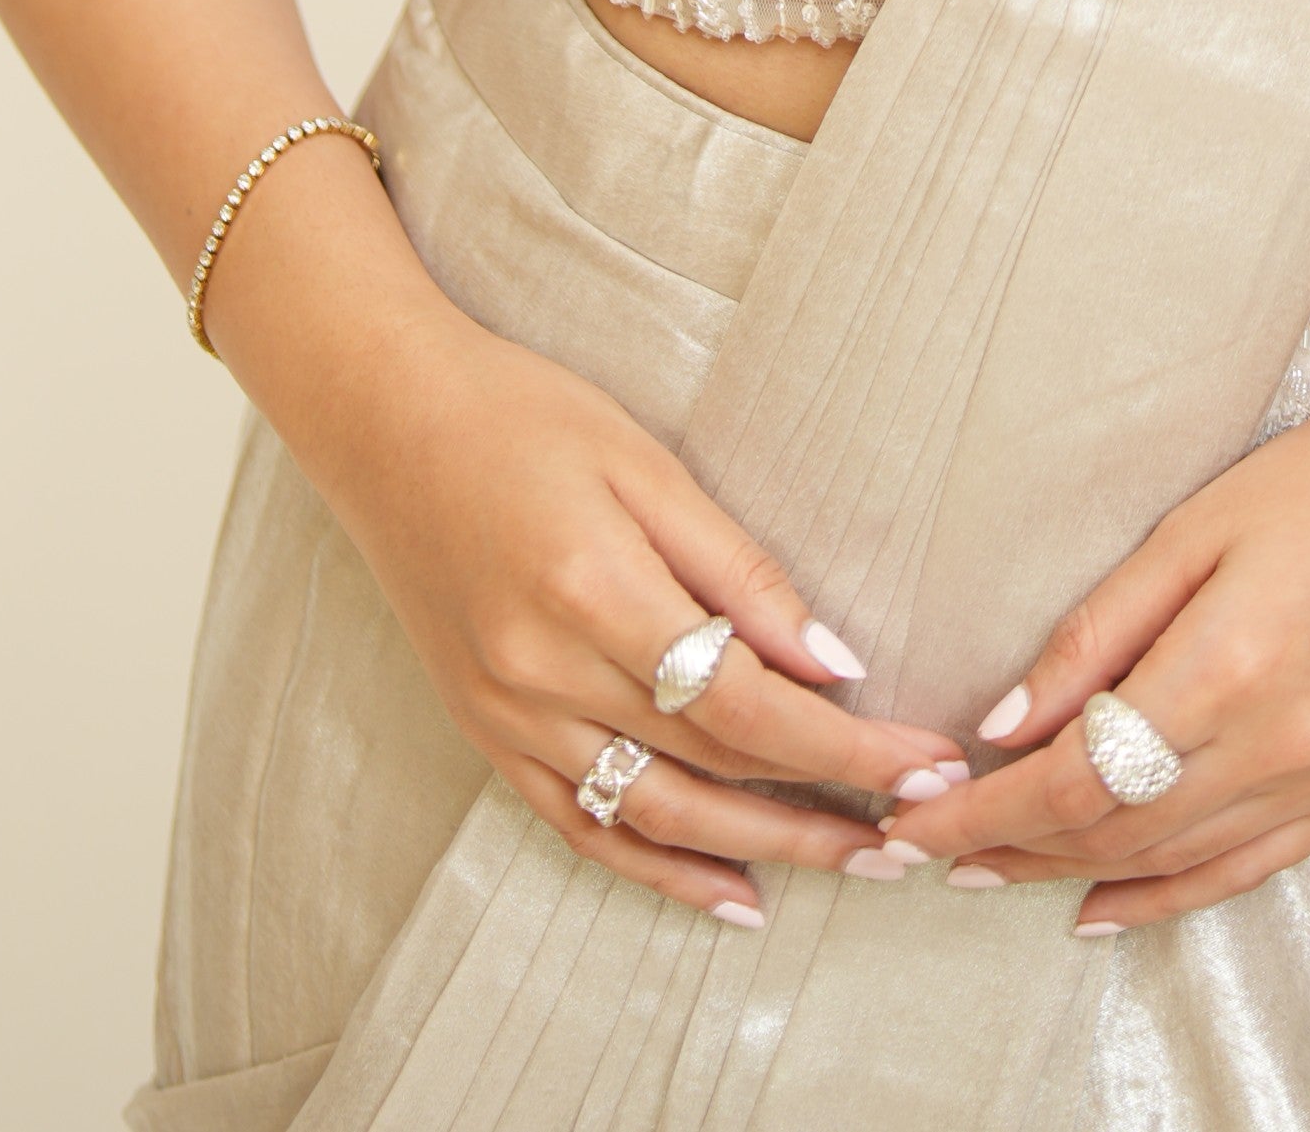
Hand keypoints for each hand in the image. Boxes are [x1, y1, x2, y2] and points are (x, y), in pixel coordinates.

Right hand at [336, 311, 974, 928]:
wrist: (385, 418)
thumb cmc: (522, 415)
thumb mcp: (644, 462)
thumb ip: (737, 568)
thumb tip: (831, 661)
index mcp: (594, 592)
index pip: (747, 702)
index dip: (845, 747)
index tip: (924, 764)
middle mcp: (545, 673)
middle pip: (713, 766)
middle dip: (827, 807)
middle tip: (917, 833)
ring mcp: (508, 716)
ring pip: (655, 814)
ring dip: (761, 852)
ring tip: (852, 866)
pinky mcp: (485, 735)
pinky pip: (582, 825)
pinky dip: (657, 870)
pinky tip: (730, 895)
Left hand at [888, 350, 1309, 928]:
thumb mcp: (1198, 526)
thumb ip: (1097, 632)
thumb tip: (1006, 722)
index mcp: (1226, 670)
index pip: (1072, 777)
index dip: (982, 811)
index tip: (913, 819)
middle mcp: (1279, 746)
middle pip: (1113, 830)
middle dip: (1007, 847)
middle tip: (926, 850)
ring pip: (1173, 860)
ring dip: (1072, 874)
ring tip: (993, 873)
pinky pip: (1249, 868)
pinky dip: (1170, 894)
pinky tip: (1108, 902)